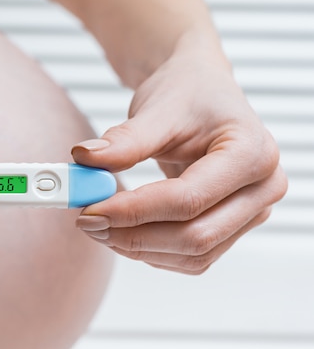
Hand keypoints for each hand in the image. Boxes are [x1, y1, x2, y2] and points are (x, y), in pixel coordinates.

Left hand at [72, 48, 287, 273]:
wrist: (201, 91)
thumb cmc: (187, 94)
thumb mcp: (156, 109)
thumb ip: (124, 141)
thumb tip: (85, 160)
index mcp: (252, 153)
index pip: (187, 200)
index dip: (133, 211)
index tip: (90, 210)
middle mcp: (262, 188)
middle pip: (195, 237)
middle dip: (134, 237)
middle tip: (88, 223)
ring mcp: (251, 212)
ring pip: (193, 255)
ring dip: (140, 249)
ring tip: (100, 227)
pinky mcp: (232, 227)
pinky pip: (192, 257)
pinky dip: (153, 251)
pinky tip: (123, 233)